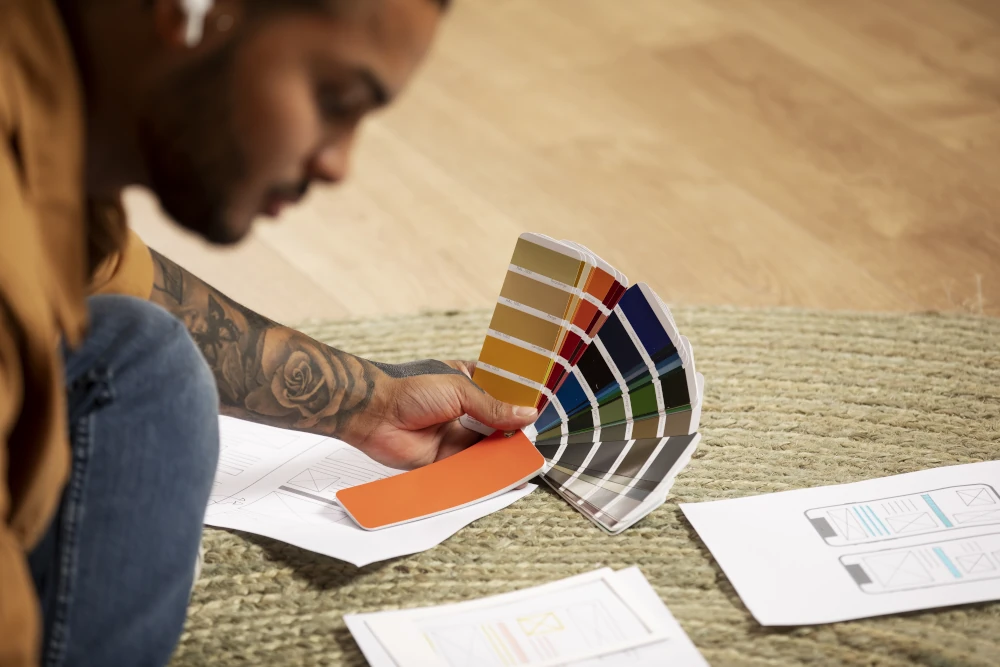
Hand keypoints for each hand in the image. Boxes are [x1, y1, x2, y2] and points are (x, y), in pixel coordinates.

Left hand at [346, 359, 537, 469]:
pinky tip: (502, 473)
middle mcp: (462, 410)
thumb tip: (526, 414)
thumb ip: (493, 407)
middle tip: (536, 440)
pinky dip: (484, 471)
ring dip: (502, 453)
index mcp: (467, 383)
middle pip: (495, 423)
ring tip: (526, 459)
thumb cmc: (411, 389)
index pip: (500, 392)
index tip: (539, 409)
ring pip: (485, 447)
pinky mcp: (443, 459)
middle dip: (513, 431)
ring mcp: (453, 435)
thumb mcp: (460, 391)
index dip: (518, 401)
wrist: (374, 413)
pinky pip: (468, 467)